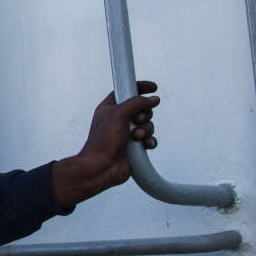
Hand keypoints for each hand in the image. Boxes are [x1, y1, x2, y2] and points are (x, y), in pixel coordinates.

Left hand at [52, 82, 159, 207]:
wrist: (101, 167)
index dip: (141, 88)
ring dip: (145, 129)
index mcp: (110, 108)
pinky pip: (150, 139)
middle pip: (142, 108)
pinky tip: (144, 145)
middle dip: (144, 114)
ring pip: (148, 124)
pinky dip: (149, 141)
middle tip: (137, 120)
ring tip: (136, 137)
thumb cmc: (103, 140)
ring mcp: (128, 133)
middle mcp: (119, 120)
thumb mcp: (119, 114)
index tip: (154, 87)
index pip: (127, 91)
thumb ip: (137, 103)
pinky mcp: (135, 147)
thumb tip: (153, 99)